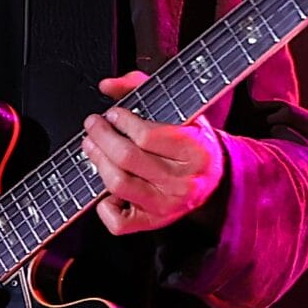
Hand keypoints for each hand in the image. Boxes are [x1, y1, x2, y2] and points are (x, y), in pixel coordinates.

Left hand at [83, 72, 225, 235]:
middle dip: (102, 136)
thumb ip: (143, 87)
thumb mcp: (180, 109)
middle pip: (127, 158)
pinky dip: (104, 206)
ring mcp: (166, 205)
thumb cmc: (193, 141)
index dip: (123, 121)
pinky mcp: (153, 222)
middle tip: (93, 124)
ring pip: (118, 184)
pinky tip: (106, 188)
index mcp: (195, 150)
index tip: (113, 113)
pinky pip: (119, 222)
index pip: (147, 136)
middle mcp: (182, 181)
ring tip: (91, 145)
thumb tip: (107, 85)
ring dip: (97, 161)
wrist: (216, 178)